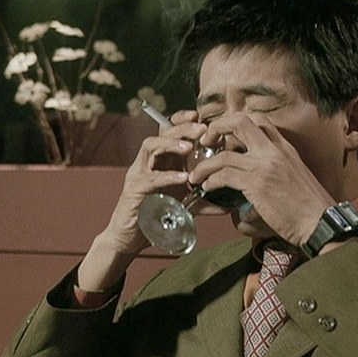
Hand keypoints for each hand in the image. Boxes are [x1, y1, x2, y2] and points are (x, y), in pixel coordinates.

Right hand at [78, 110, 205, 290]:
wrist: (130, 237)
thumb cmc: (155, 216)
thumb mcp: (183, 205)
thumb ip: (203, 202)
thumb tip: (228, 206)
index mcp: (163, 160)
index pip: (170, 130)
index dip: (183, 120)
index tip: (201, 119)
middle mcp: (150, 162)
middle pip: (163, 133)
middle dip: (183, 128)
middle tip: (202, 129)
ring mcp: (140, 173)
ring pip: (150, 146)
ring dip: (171, 144)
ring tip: (189, 147)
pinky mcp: (134, 189)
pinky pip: (150, 178)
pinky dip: (167, 176)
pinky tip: (183, 178)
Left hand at [190, 113, 335, 245]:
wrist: (320, 221)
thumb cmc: (309, 207)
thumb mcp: (294, 177)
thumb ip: (275, 170)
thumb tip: (252, 180)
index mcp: (285, 148)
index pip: (259, 120)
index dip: (236, 122)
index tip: (224, 135)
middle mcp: (275, 151)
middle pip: (240, 122)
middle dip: (217, 127)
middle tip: (206, 141)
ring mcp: (265, 165)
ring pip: (224, 155)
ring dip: (205, 166)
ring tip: (196, 176)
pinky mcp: (257, 184)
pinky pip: (224, 176)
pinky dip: (211, 181)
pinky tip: (208, 189)